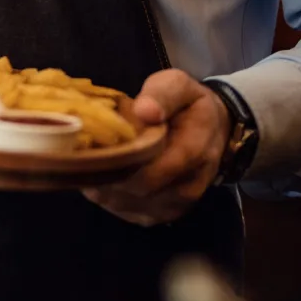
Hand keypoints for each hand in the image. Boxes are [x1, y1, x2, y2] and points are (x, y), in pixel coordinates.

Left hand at [83, 69, 231, 226]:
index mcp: (194, 150)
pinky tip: (103, 181)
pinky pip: (132, 214)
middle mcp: (189, 184)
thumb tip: (145, 110)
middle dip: (108, 175)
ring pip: (130, 206)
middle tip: (85, 157)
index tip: (93, 147)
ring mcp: (178, 204)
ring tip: (91, 166)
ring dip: (106, 190)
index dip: (119, 162)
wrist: (215, 130)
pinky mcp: (167, 214)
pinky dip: (112, 201)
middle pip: (137, 191)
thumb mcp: (179, 85)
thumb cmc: (189, 105)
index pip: (152, 170)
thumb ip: (163, 94)